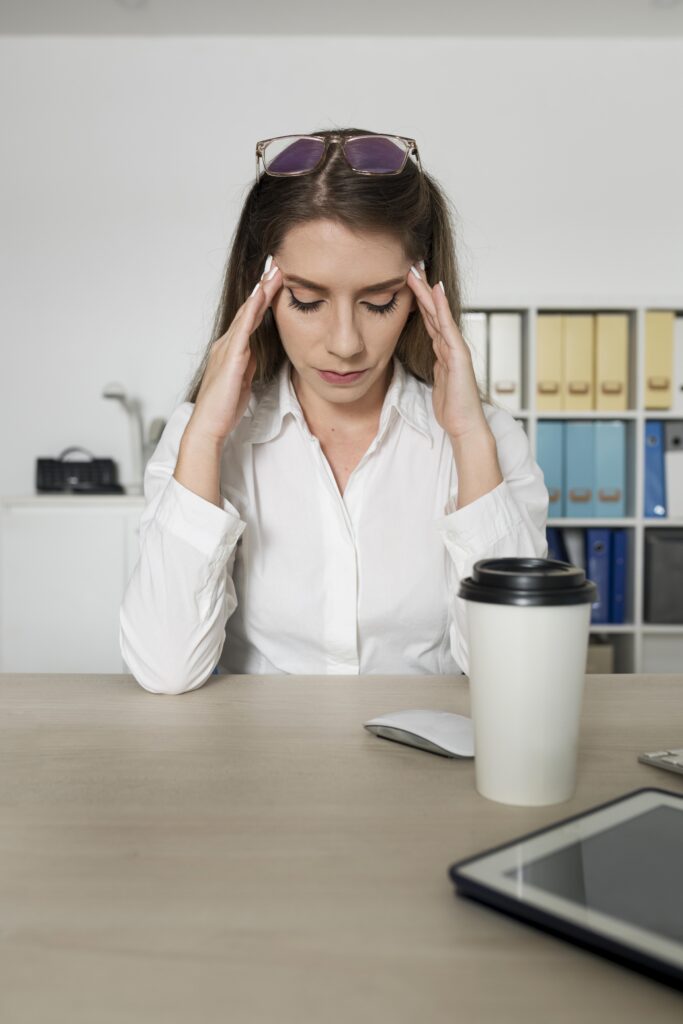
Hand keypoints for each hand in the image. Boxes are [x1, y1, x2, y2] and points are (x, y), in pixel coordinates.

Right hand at [188, 257, 282, 443]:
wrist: (208, 425)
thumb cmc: (223, 408)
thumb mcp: (243, 381)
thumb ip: (249, 364)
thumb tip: (257, 354)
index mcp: (231, 350)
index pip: (250, 318)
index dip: (262, 298)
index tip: (275, 281)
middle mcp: (226, 344)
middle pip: (248, 309)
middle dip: (262, 286)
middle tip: (276, 264)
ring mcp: (227, 349)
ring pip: (246, 313)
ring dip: (260, 291)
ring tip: (273, 271)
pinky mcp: (231, 358)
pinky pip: (243, 329)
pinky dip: (252, 310)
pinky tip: (261, 296)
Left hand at [405, 265, 488, 441]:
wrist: (465, 425)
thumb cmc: (452, 408)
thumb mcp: (435, 382)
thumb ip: (432, 366)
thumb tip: (425, 357)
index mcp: (442, 352)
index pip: (429, 321)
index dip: (418, 301)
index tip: (406, 282)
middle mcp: (450, 345)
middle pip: (433, 311)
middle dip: (421, 290)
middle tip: (410, 266)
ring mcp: (456, 348)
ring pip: (439, 313)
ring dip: (427, 292)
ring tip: (417, 271)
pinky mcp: (459, 354)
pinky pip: (447, 326)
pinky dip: (442, 307)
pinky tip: (435, 290)